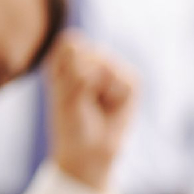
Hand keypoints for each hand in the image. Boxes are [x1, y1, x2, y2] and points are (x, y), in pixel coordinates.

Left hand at [47, 31, 136, 191]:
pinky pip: (126, 80)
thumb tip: (104, 62)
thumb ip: (79, 72)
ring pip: (108, 65)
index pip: (69, 42)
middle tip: (80, 101)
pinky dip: (116, 96)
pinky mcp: (131, 81)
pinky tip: (112, 105)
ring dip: (98, 89)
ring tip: (96, 103)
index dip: (66, 68)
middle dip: (81, 81)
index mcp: (67, 57)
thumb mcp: (66, 95)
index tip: (62, 89)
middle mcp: (90, 58)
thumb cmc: (71, 122)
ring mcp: (112, 67)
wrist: (89, 150)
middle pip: (89, 53)